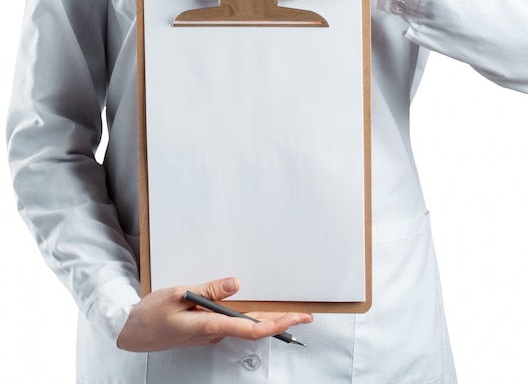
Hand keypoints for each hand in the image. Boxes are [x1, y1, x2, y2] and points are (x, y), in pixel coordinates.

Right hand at [117, 277, 313, 351]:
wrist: (131, 332)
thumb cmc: (150, 314)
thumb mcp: (178, 293)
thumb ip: (210, 290)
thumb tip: (236, 284)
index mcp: (208, 326)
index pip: (250, 328)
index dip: (276, 324)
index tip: (295, 318)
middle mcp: (214, 334)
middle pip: (254, 329)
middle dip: (281, 323)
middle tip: (305, 315)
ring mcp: (211, 335)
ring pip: (245, 328)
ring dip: (269, 321)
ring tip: (290, 313)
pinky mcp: (207, 331)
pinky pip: (234, 325)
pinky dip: (252, 319)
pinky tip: (260, 311)